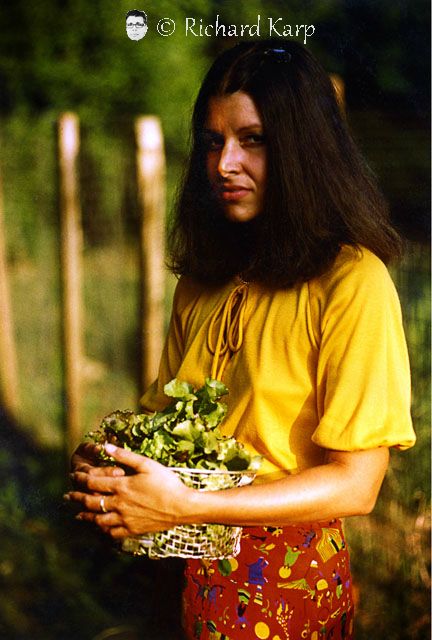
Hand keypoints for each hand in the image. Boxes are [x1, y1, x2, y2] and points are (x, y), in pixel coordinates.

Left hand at [65, 444, 192, 538]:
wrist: (182, 507)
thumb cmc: (166, 482)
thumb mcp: (146, 464)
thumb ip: (124, 456)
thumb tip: (105, 447)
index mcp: (121, 486)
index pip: (92, 483)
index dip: (80, 479)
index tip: (74, 476)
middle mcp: (119, 504)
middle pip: (90, 502)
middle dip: (76, 498)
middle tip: (67, 496)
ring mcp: (125, 519)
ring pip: (98, 520)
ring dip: (85, 516)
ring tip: (77, 515)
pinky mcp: (132, 530)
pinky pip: (112, 533)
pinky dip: (102, 530)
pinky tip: (100, 528)